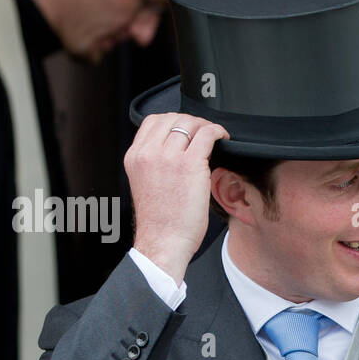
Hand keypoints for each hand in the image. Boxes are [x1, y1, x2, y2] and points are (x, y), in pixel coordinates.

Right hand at [125, 113, 230, 283]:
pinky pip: (207, 134)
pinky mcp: (189, 164)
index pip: (153, 121)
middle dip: (192, 122)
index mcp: (135, 157)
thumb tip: (180, 149)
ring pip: (190, 123)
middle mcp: (148, 153)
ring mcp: (168, 156)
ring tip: (214, 137)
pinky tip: (223, 138)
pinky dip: (218, 131)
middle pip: (172, 118)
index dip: (174, 121)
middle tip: (204, 133)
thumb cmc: (161, 222)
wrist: (163, 241)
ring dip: (206, 127)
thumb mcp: (147, 184)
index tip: (187, 130)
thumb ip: (156, 163)